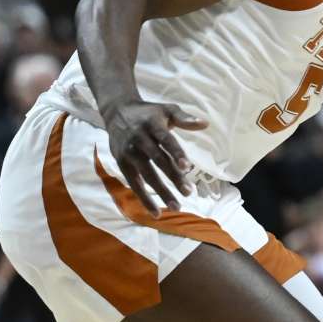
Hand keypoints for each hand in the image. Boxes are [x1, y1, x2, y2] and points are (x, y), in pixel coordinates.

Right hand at [104, 99, 207, 216]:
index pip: (166, 141)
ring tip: (177, 206)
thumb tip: (205, 124)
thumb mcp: (167, 110)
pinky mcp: (121, 163)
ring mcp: (129, 152)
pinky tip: (156, 212)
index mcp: (153, 125)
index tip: (188, 168)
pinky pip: (134, 183)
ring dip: (161, 192)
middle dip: (173, 177)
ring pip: (146, 175)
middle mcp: (139, 139)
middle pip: (158, 161)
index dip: (176, 154)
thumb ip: (185, 118)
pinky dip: (144, 198)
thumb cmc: (149, 113)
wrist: (117, 111)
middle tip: (189, 192)